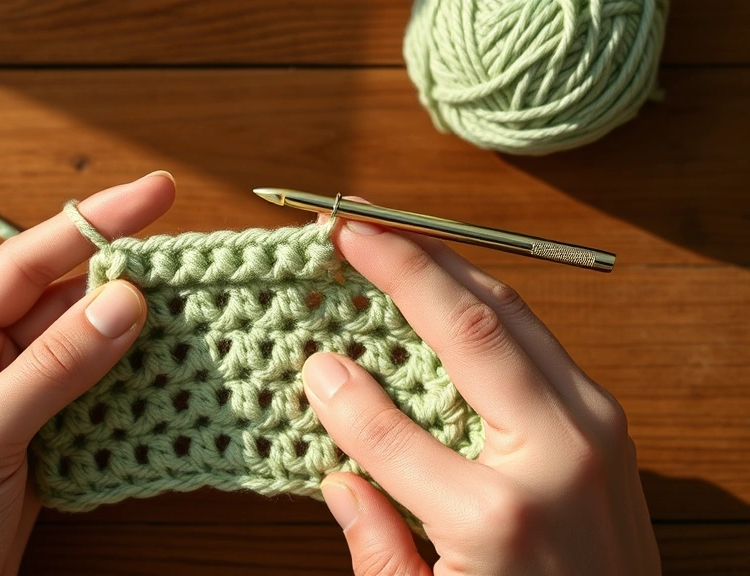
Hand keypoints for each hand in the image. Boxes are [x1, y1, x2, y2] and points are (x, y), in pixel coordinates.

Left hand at [0, 173, 174, 575]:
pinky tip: (171, 371)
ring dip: (139, 330)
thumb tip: (125, 301)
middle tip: (193, 258)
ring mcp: (20, 399)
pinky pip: (99, 393)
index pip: (27, 263)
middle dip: (126, 276)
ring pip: (89, 346)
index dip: (93, 221)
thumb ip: (52, 368)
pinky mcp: (49, 438)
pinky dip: (135, 381)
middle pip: (66, 299)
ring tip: (197, 310)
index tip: (157, 192)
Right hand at [303, 215, 659, 574]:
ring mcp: (595, 429)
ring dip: (447, 261)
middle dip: (405, 259)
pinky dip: (485, 297)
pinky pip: (537, 336)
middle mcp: (559, 456)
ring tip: (390, 230)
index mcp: (499, 516)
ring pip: (513, 312)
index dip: (340, 392)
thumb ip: (376, 545)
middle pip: (472, 326)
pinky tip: (445, 283)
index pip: (390, 432)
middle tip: (348, 222)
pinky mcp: (607, 420)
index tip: (311, 360)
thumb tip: (332, 472)